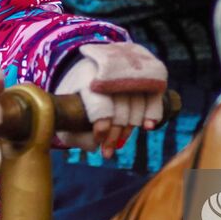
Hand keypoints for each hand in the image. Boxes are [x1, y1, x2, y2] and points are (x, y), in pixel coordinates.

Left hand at [53, 42, 166, 156]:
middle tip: (107, 153)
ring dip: (129, 129)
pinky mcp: (143, 72)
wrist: (89, 71)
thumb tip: (90, 144)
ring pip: (138, 101)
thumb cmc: (75, 99)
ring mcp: (129, 67)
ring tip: (119, 145)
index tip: (99, 139)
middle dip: (115, 134)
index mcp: (85, 73)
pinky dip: (152, 112)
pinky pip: (153, 93)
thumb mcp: (67, 112)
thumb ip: (78, 132)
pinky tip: (147, 127)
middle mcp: (110, 66)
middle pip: (120, 103)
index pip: (99, 100)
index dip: (101, 125)